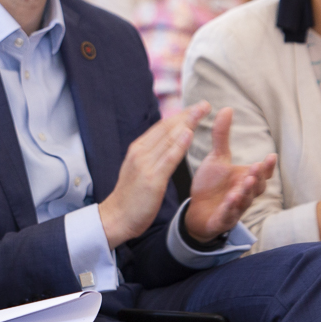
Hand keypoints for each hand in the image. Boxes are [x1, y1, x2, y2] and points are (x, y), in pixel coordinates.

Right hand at [99, 102, 209, 248]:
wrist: (116, 217)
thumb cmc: (130, 196)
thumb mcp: (138, 170)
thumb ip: (151, 155)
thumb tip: (167, 143)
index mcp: (137, 149)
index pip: (161, 128)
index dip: (180, 116)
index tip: (196, 108)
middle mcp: (140, 153)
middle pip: (166, 129)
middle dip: (187, 115)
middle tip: (205, 104)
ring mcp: (145, 165)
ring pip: (168, 139)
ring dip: (186, 123)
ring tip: (201, 111)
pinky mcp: (151, 179)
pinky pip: (168, 159)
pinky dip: (179, 145)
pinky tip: (189, 133)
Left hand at [185, 108, 275, 241]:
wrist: (197, 211)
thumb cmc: (212, 184)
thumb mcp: (216, 158)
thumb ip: (222, 136)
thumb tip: (227, 108)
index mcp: (246, 178)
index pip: (262, 172)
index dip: (267, 166)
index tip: (270, 155)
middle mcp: (245, 194)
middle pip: (257, 187)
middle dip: (257, 177)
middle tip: (256, 167)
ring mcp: (236, 208)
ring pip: (245, 201)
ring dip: (246, 192)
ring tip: (245, 182)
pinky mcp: (223, 220)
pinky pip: (228, 214)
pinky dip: (230, 208)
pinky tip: (230, 199)